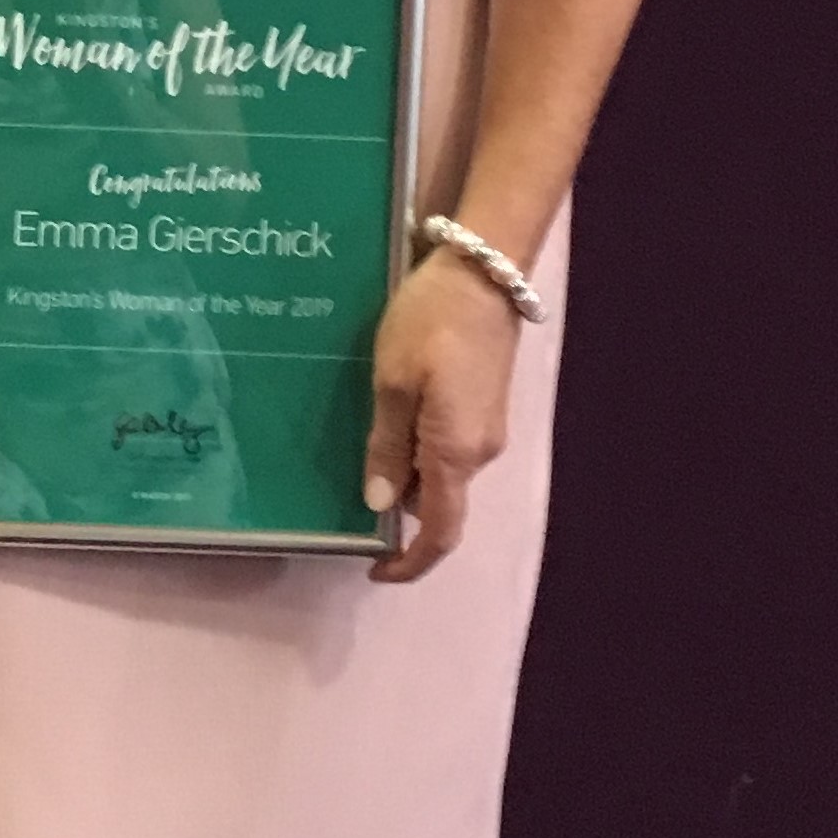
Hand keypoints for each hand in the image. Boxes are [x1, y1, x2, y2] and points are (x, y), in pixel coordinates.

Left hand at [362, 247, 522, 582]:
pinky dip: (418, 436)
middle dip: (394, 493)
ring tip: (367, 418)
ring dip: (403, 458)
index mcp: (455, 453)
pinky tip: (393, 401)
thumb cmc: (432, 322)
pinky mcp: (486, 401)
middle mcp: (480, 450)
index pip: (439, 532)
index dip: (411, 562)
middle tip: (349, 461)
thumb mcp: (393, 383)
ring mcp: (487, 426)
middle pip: (434, 498)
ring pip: (438, 466)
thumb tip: (381, 502)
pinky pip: (447, 440)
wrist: (483, 268)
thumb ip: (387, 445)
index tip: (376, 569)